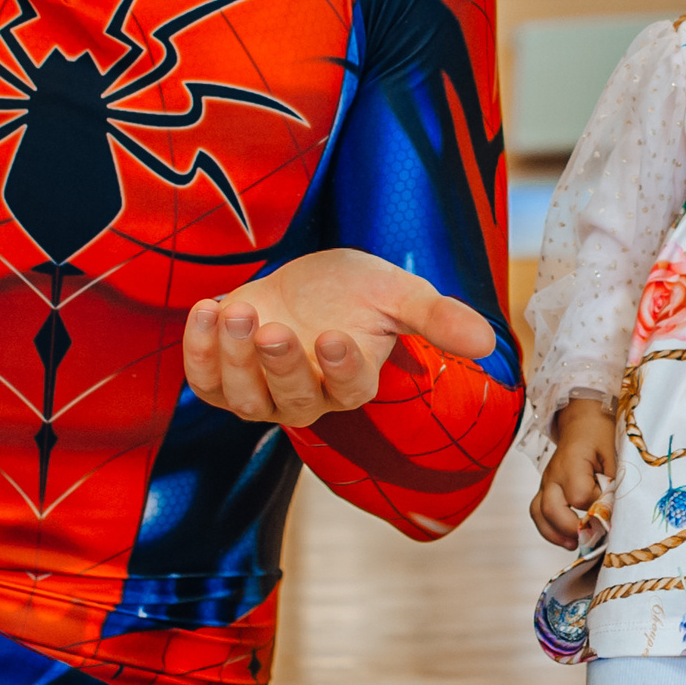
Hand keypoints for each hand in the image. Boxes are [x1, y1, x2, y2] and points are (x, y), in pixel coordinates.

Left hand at [181, 247, 498, 428]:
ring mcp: (263, 393)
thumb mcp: (395, 292)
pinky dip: (197, 351)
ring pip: (246, 397)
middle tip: (274, 329)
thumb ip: (435, 316)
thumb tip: (487, 341)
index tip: (334, 336)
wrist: (303, 284)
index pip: (351, 389)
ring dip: (236, 356)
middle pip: (294, 399)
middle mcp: (308, 396)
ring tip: (237, 311)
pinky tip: (204, 309)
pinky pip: (205, 382)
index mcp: (354, 379)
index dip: (342, 369)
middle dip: (280, 366)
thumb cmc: (353, 290)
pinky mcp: (223, 379)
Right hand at [531, 396, 615, 548]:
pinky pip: (538, 512)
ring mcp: (546, 482)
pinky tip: (567, 538)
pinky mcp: (546, 489)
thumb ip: (614, 484)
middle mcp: (553, 473)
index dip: (596, 507)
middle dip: (572, 528)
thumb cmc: (601, 436)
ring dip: (555, 534)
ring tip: (575, 544)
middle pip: (551, 508)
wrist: (583, 421)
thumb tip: (613, 514)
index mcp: (572, 461)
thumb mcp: (615, 455)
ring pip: (539, 513)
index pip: (579, 494)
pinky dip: (550, 529)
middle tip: (593, 537)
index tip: (612, 509)